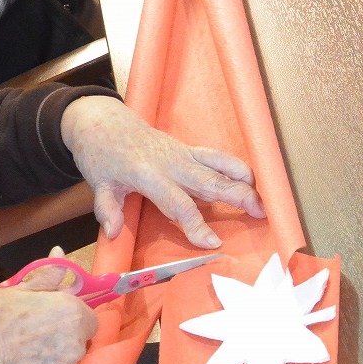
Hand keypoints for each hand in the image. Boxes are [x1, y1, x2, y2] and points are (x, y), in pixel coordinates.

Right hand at [0, 248, 96, 363]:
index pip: (89, 317)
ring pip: (64, 360)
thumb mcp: (19, 287)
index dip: (72, 314)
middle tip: (34, 328)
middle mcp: (74, 344)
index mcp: (72, 314)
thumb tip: (60, 252)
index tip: (53, 312)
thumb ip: (47, 275)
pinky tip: (17, 362)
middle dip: (62, 334)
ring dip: (51, 353)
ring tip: (23, 346)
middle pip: (78, 340)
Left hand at [61, 96, 265, 248]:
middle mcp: (170, 162)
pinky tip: (252, 181)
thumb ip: (107, 208)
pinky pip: (215, 156)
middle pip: (209, 181)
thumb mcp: (98, 182)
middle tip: (259, 214)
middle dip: (236, 197)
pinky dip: (235, 166)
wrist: (102, 121)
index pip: (177, 203)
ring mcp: (181, 153)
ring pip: (219, 165)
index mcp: (148, 174)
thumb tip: (113, 232)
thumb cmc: (100, 153)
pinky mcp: (186, 149)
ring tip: (264, 199)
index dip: (195, 224)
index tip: (212, 242)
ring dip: (243, 180)